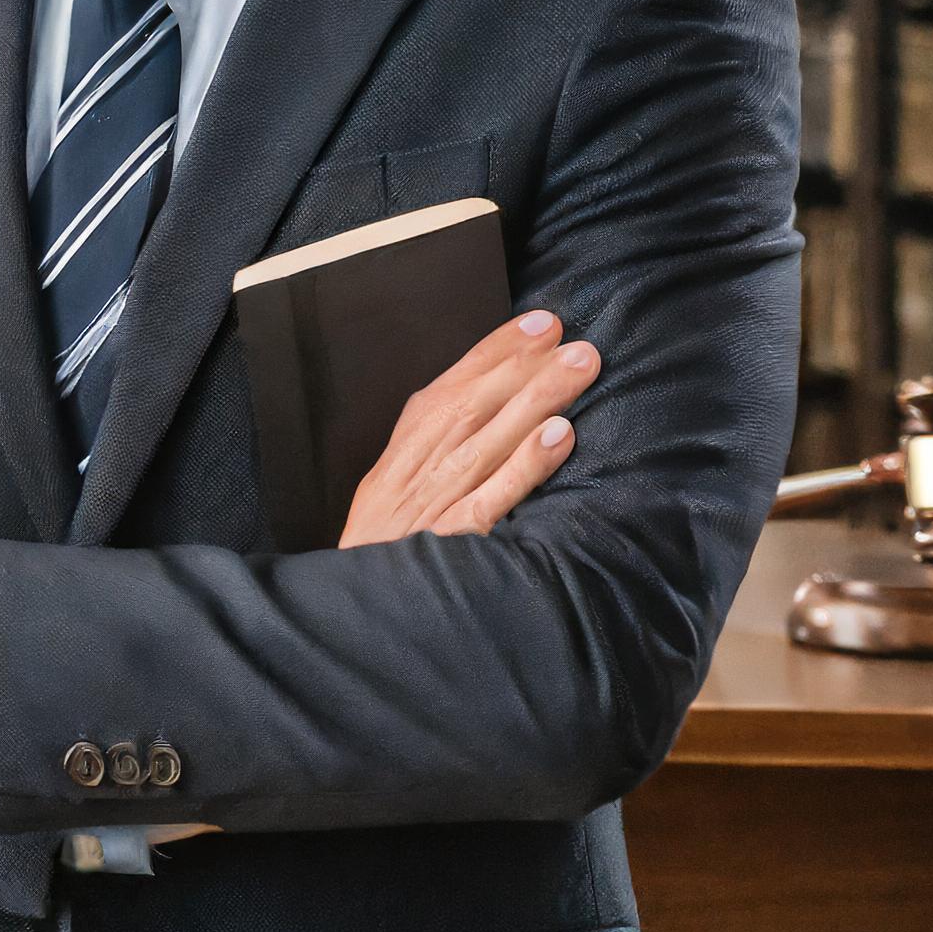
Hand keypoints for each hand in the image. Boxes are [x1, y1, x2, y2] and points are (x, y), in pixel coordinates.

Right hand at [338, 308, 597, 546]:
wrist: (353, 607)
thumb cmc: (381, 543)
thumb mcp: (393, 483)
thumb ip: (431, 445)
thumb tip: (486, 401)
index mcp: (406, 446)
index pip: (455, 384)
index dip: (498, 350)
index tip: (541, 324)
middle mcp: (421, 465)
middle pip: (477, 404)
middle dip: (527, 366)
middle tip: (576, 342)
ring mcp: (436, 501)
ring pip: (491, 439)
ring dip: (538, 399)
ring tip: (579, 370)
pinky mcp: (452, 540)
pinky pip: (494, 496)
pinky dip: (526, 465)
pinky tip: (559, 437)